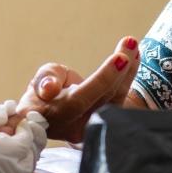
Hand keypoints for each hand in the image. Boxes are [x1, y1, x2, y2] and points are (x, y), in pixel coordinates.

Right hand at [15, 36, 139, 142]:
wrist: (48, 117)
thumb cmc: (41, 96)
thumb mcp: (38, 82)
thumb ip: (46, 80)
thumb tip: (49, 88)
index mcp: (55, 116)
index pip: (80, 100)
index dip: (101, 81)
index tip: (119, 59)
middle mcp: (77, 128)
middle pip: (104, 99)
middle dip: (119, 69)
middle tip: (130, 43)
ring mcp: (93, 128)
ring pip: (116, 99)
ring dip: (128, 71)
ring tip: (133, 45)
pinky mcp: (105, 123)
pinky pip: (119, 99)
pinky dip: (127, 77)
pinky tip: (134, 56)